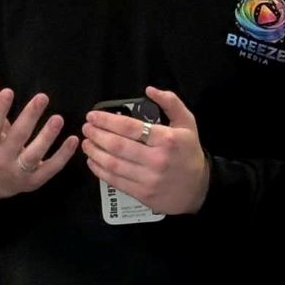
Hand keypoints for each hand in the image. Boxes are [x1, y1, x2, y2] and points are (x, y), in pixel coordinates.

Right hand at [0, 60, 79, 199]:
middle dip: (29, 118)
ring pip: (33, 155)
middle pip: (16, 138)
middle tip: (42, 97)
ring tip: (58, 118)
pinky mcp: (35, 181)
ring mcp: (18, 172)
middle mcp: (1, 159)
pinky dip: (62, 156)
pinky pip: (50, 168)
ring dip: (47, 137)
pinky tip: (74, 139)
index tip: (8, 91)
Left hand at [80, 85, 210, 215]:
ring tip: (86, 143)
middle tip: (86, 128)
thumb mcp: (187, 123)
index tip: (93, 116)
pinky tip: (93, 161)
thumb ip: (171, 103)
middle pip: (118, 145)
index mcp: (166, 140)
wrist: (198, 189)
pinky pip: (115, 180)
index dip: (107, 121)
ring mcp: (148, 179)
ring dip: (94, 152)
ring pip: (113, 164)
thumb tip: (150, 90)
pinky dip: (100, 170)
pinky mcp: (142, 194)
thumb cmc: (189, 153)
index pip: (130, 127)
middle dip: (97, 135)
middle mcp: (156, 159)